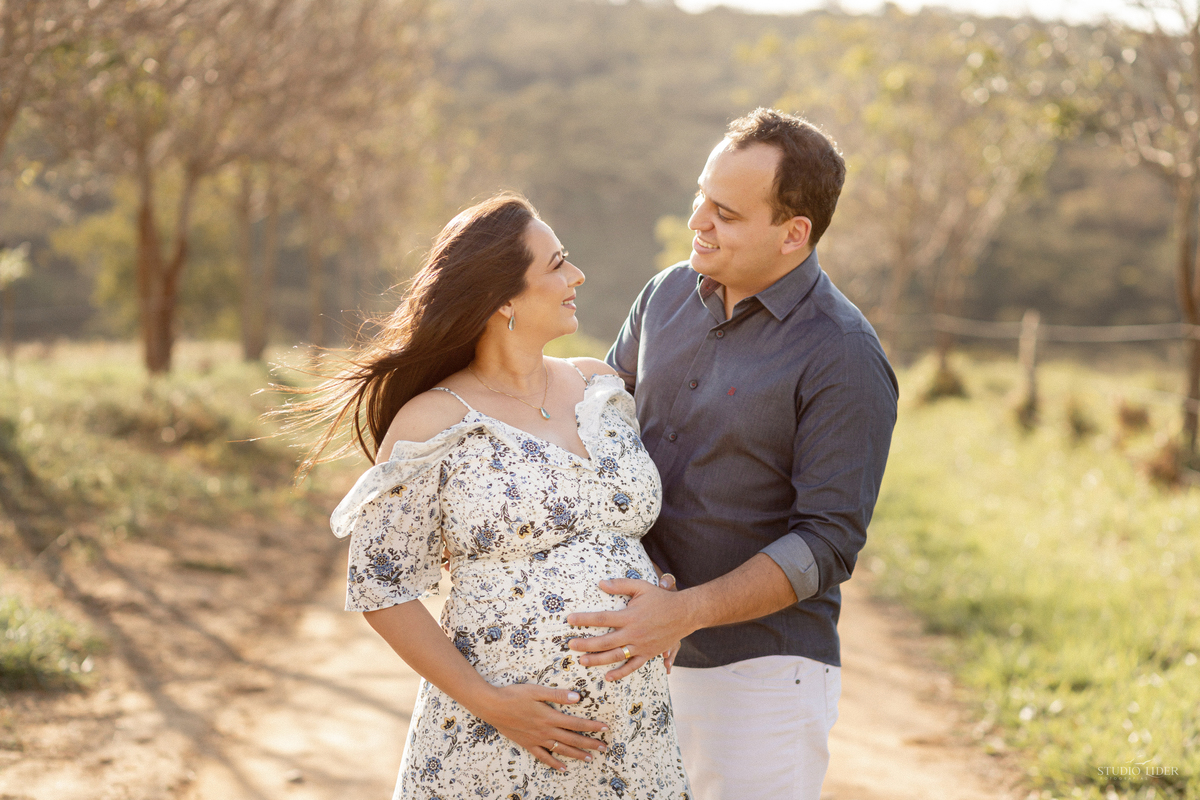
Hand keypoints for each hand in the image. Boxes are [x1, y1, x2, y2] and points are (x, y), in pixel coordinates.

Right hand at [476, 683, 608, 770]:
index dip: (592, 726)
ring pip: (561, 750)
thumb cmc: (514, 695)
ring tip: (589, 759)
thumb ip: (557, 695)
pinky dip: (554, 763)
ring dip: (576, 754)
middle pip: (572, 739)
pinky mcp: (527, 744)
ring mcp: (537, 740)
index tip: (605, 728)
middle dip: (590, 744)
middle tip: (604, 748)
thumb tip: (578, 697)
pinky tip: (562, 768)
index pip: (576, 723)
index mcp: (550, 717)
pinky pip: (543, 757)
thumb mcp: (536, 691)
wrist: (492, 706)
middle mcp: (546, 731)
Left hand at [566, 577, 694, 681]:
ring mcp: (641, 646)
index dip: (584, 619)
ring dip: (597, 660)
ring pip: (615, 656)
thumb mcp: (641, 587)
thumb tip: (600, 583)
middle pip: (604, 641)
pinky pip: (632, 666)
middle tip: (570, 645)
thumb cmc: (661, 598)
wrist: (684, 614)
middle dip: (585, 644)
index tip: (570, 620)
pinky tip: (608, 677)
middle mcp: (633, 633)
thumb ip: (621, 584)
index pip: (602, 618)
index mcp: (630, 616)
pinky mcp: (648, 654)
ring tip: (582, 661)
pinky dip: (620, 673)